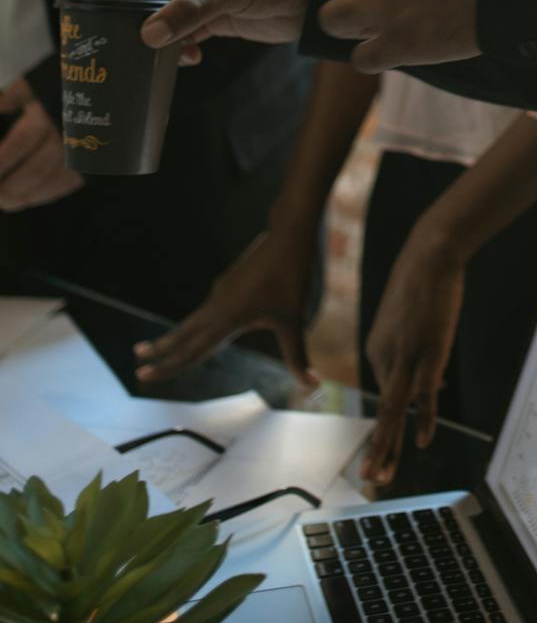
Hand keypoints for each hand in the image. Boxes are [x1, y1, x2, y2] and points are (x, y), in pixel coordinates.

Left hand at [0, 81, 82, 210]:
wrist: (109, 79)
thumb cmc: (66, 78)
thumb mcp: (36, 79)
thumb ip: (11, 96)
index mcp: (49, 112)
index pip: (21, 142)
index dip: (2, 160)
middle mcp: (66, 134)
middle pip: (35, 169)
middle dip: (9, 187)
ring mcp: (81, 150)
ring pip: (51, 180)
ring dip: (25, 195)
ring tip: (7, 201)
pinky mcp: (91, 160)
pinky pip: (68, 183)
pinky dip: (47, 193)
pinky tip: (31, 198)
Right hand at [132, 225, 319, 386]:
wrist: (287, 236)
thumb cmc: (291, 278)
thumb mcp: (294, 322)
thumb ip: (298, 357)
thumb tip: (313, 386)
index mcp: (225, 320)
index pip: (191, 351)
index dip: (167, 367)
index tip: (142, 375)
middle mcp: (216, 307)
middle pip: (181, 335)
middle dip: (160, 352)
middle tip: (137, 363)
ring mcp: (220, 293)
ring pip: (192, 321)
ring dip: (175, 337)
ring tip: (156, 347)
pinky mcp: (228, 283)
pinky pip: (207, 310)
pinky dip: (195, 324)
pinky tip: (200, 327)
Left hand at [362, 216, 466, 483]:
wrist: (429, 255)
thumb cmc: (422, 280)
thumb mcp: (411, 316)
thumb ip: (417, 348)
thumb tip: (435, 380)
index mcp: (377, 348)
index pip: (390, 387)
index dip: (405, 406)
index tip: (413, 423)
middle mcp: (385, 357)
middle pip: (382, 411)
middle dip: (377, 447)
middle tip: (369, 477)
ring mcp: (406, 358)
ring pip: (394, 412)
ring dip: (387, 447)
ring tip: (380, 474)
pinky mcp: (427, 355)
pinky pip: (424, 397)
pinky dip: (425, 421)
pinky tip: (421, 443)